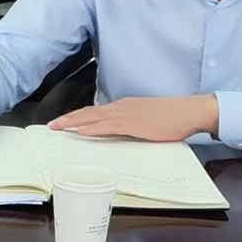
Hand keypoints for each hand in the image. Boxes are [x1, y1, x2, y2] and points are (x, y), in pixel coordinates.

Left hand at [48, 95, 218, 141]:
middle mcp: (121, 107)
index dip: (78, 116)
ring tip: (58, 127)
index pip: (95, 111)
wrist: (189, 111)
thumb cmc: (172, 117)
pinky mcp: (134, 123)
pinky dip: (93, 128)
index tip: (64, 122)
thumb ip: (131, 125)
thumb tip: (120, 134)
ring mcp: (126, 114)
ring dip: (74, 122)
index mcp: (124, 106)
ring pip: (93, 117)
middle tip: (51, 125)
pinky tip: (81, 131)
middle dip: (68, 118)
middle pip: (88, 112)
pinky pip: (108, 126)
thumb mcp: (146, 120)